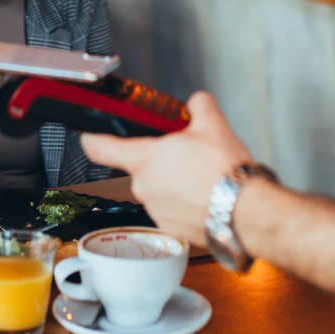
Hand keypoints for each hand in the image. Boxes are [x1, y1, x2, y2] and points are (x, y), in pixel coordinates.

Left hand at [81, 91, 252, 246]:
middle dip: (160, 160)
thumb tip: (197, 103)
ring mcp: (156, 211)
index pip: (102, 147)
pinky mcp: (172, 230)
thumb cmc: (225, 174)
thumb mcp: (213, 125)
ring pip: (158, 189)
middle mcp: (144, 187)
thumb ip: (199, 106)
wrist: (246, 212)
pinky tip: (205, 197)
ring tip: (202, 178)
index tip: (88, 137)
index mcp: (145, 159)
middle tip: (186, 154)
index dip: (92, 139)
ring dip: (173, 183)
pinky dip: (184, 204)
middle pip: (141, 167)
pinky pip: (171, 210)